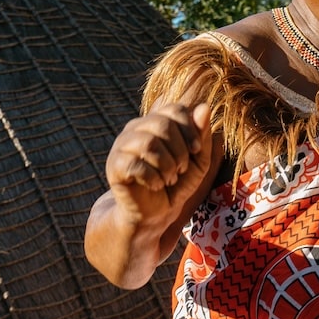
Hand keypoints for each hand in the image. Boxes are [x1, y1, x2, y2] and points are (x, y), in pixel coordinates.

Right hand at [104, 102, 212, 226]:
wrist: (155, 212)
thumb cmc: (178, 181)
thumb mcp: (199, 159)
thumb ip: (202, 135)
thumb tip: (204, 106)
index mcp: (157, 121)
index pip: (175, 109)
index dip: (191, 129)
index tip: (196, 150)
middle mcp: (137, 128)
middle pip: (163, 124)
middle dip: (180, 151)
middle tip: (180, 169)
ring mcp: (122, 145)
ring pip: (149, 143)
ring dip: (167, 166)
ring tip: (169, 178)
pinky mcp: (113, 166)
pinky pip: (135, 164)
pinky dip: (153, 178)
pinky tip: (156, 185)